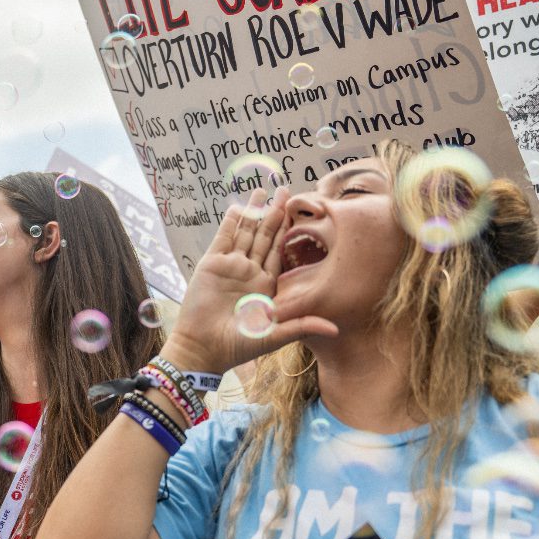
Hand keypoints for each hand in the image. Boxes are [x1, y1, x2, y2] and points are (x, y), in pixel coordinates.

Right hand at [161, 188, 338, 375]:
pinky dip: (230, 222)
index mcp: (265, 285)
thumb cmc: (238, 346)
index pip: (279, 251)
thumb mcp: (274, 335)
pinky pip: (223, 238)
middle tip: (284, 189)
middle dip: (274, 213)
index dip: (288, 231)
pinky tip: (238, 206)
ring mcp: (229, 266)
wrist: (203, 349)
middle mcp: (249, 272)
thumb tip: (335, 330)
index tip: (298, 211)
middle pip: (264, 236)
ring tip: (261, 190)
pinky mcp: (211, 264)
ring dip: (253, 211)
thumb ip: (303, 325)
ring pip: (244, 232)